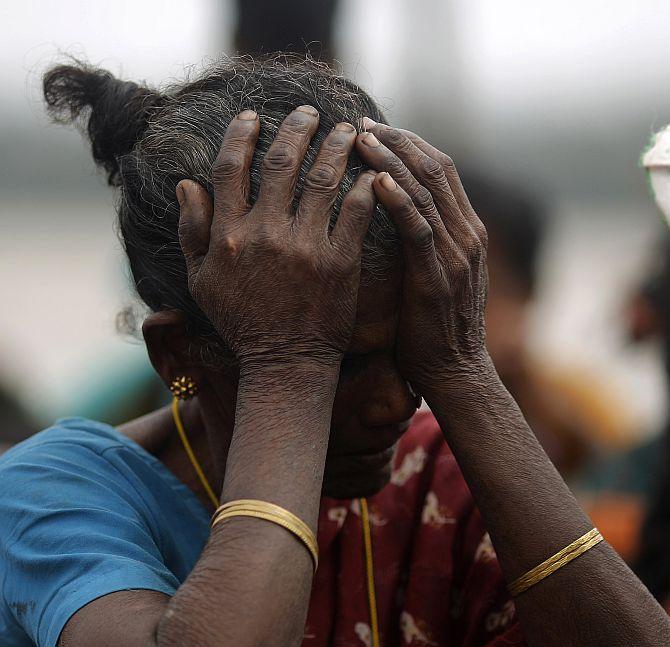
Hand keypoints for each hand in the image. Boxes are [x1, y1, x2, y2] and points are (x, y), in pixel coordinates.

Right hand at [176, 107, 375, 368]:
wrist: (284, 363)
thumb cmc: (242, 323)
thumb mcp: (201, 282)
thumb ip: (191, 231)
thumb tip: (186, 183)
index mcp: (228, 234)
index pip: (230, 168)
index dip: (241, 135)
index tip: (253, 116)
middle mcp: (265, 233)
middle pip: (282, 163)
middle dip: (297, 128)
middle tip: (310, 112)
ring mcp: (305, 247)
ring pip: (322, 179)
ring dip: (336, 146)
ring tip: (348, 129)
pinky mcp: (339, 263)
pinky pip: (355, 213)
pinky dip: (365, 187)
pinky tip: (371, 171)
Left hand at [355, 121, 489, 396]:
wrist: (454, 371)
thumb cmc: (431, 327)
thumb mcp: (432, 275)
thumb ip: (422, 242)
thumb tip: (389, 215)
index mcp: (465, 230)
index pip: (439, 170)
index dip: (407, 144)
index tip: (373, 129)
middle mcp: (466, 234)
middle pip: (434, 169)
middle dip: (397, 141)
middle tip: (360, 124)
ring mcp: (456, 253)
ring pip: (425, 191)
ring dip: (391, 161)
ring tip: (359, 139)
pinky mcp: (438, 276)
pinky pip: (419, 229)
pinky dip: (399, 201)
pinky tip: (375, 181)